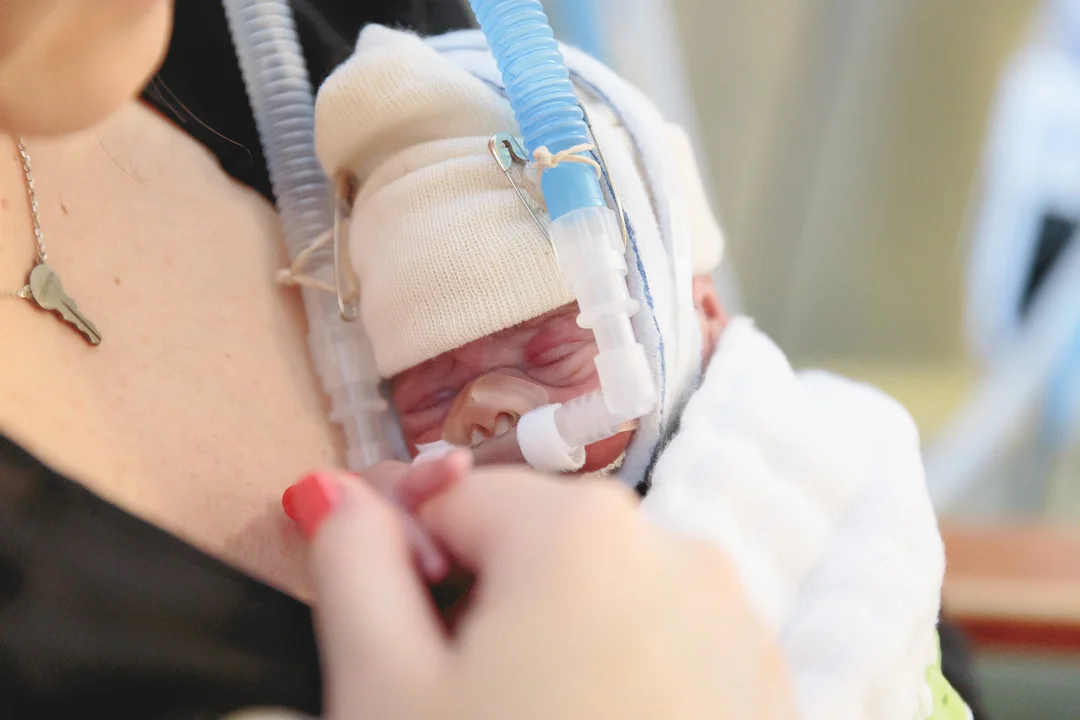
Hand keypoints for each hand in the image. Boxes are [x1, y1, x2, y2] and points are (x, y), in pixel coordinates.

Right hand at [285, 465, 793, 719]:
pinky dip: (623, 680)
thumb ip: (350, 561)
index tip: (395, 642)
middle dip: (486, 606)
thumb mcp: (381, 687)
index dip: (408, 564)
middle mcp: (681, 551)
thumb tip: (335, 489)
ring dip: (554, 645)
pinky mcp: (769, 692)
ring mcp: (740, 625)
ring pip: (606, 598)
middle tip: (462, 706)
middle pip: (539, 546)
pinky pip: (669, 648)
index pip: (457, 499)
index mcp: (581, 528)